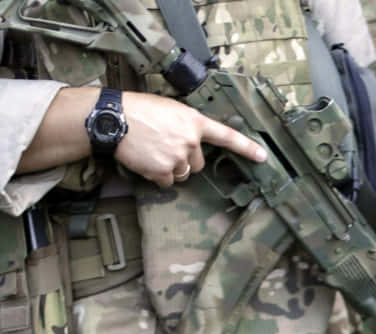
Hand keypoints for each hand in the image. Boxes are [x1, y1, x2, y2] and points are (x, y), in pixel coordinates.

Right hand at [117, 92, 266, 187]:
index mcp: (194, 121)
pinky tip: (146, 161)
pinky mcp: (163, 170)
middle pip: (198, 164)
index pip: (226, 136)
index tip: (263, 157)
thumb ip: (185, 123)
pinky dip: (158, 176)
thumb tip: (191, 139)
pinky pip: (167, 182)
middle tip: (165, 146)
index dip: (246, 148)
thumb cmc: (137, 109)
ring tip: (153, 151)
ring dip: (171, 168)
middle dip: (185, 159)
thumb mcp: (168, 108)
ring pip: (184, 174)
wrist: (113, 118)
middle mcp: (190, 140)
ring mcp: (177, 156)